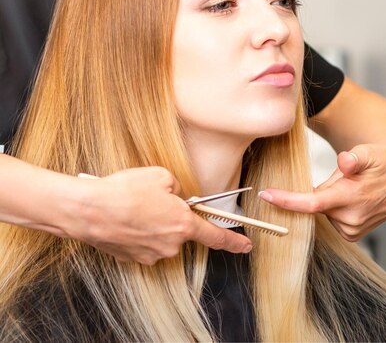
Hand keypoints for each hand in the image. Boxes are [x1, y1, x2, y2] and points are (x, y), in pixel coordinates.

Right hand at [70, 166, 251, 263]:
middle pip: (180, 230)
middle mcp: (170, 245)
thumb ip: (177, 187)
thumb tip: (175, 195)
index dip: (233, 242)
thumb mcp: (160, 176)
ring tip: (132, 206)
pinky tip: (125, 217)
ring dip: (152, 222)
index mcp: (182, 224)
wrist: (90, 210)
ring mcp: (150, 254)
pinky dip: (138, 230)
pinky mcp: (133, 258)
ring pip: (160, 235)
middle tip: (151, 198)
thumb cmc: (125, 191)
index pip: (215, 236)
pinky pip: (143, 241)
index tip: (246, 246)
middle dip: (171, 215)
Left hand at [259, 144, 385, 240]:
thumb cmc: (385, 163)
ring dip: (326, 198)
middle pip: (313, 205)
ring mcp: (352, 229)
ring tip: (349, 186)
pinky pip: (330, 218)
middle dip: (315, 189)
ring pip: (321, 211)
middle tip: (339, 177)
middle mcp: (350, 219)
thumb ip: (355, 158)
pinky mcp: (352, 234)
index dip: (287, 200)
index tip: (266, 194)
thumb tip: (344, 161)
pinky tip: (349, 198)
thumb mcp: (370, 152)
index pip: (311, 203)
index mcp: (350, 198)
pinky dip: (332, 207)